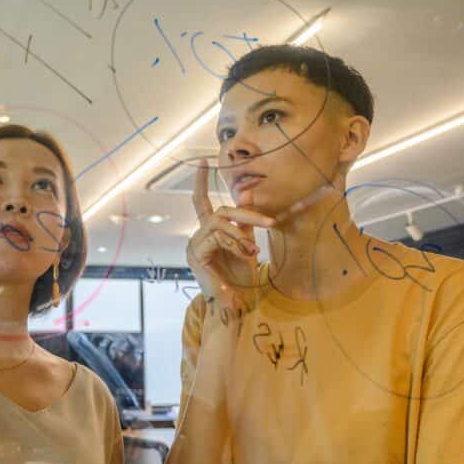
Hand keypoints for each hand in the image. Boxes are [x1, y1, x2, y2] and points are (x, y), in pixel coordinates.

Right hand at [187, 165, 273, 310]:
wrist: (233, 301)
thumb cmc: (238, 276)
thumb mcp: (246, 244)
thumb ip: (245, 222)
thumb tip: (247, 192)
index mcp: (208, 231)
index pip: (201, 201)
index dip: (200, 182)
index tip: (203, 161)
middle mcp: (197, 235)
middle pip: (220, 211)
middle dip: (246, 214)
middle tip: (270, 223)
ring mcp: (194, 245)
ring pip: (220, 224)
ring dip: (242, 236)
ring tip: (253, 251)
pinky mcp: (195, 254)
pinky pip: (218, 238)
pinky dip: (235, 245)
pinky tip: (244, 256)